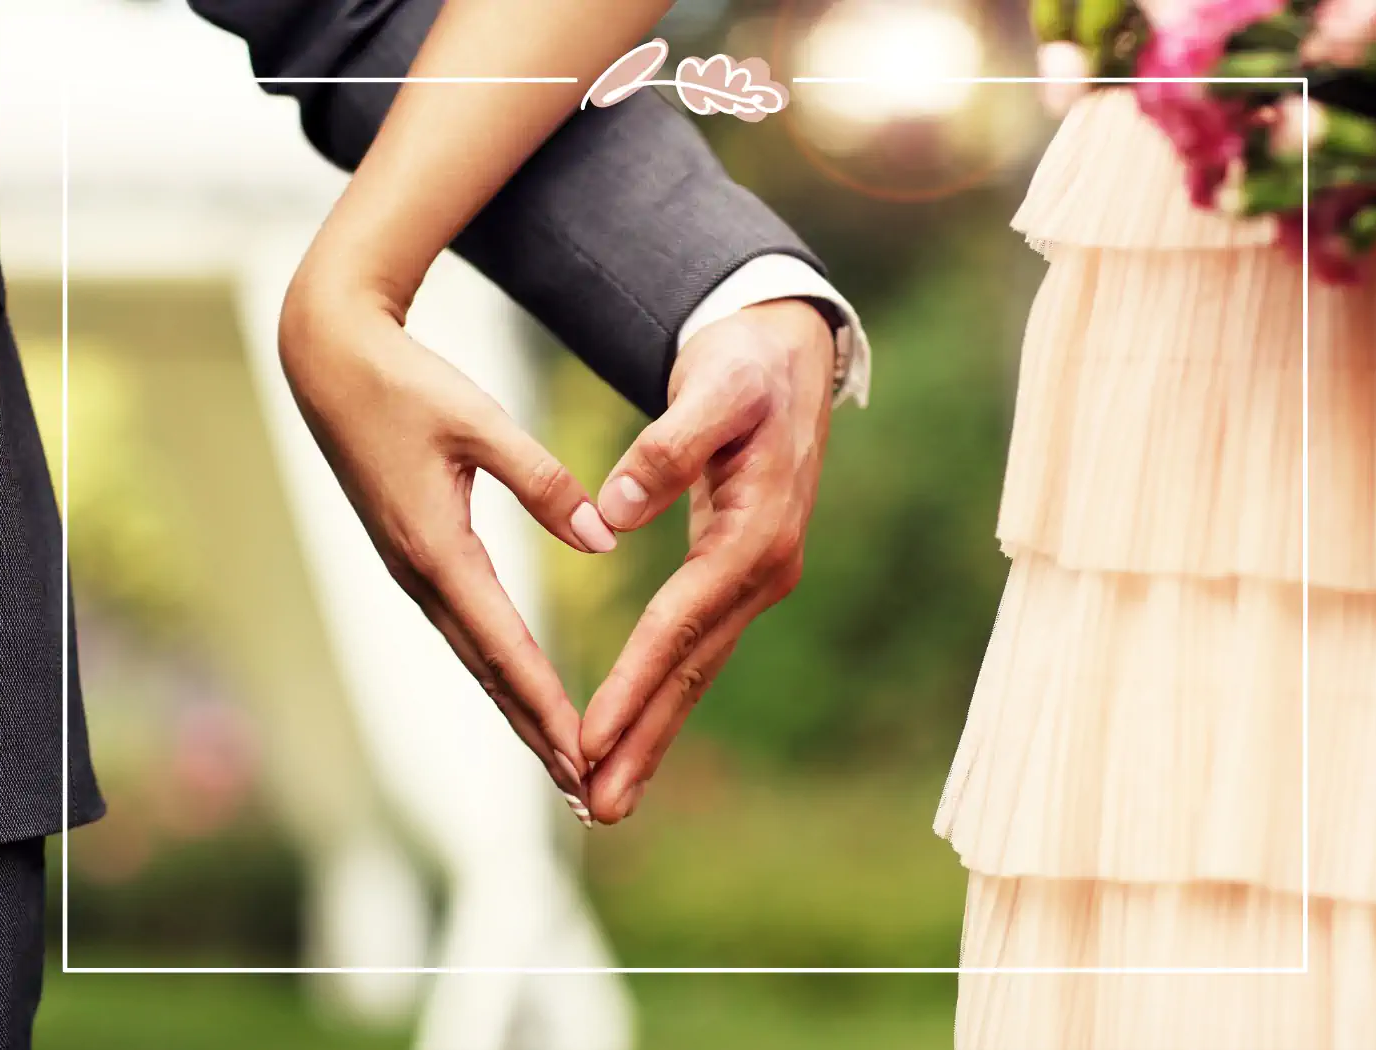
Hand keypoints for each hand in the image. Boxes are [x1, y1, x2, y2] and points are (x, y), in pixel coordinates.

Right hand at [278, 269, 615, 824]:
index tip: (583, 756)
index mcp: (436, 549)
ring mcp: (413, 571)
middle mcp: (421, 575)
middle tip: (584, 790)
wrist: (329, 361)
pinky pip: (465, 629)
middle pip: (488, 672)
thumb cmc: (405, 383)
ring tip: (563, 762)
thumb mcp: (479, 421)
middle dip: (536, 733)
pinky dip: (499, 670)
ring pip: (475, 657)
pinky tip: (522, 689)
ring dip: (518, 712)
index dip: (546, 705)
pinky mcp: (414, 557)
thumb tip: (601, 539)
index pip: (503, 646)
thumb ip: (542, 480)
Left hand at [580, 299, 834, 822]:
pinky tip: (636, 730)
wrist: (787, 356)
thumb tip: (613, 510)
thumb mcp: (714, 388)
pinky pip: (696, 647)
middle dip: (644, 740)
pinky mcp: (736, 575)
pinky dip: (663, 693)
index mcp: (756, 534)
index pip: (681, 623)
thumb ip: (668, 446)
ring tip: (609, 796)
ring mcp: (755, 578)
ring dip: (653, 734)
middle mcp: (763, 571)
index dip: (634, 683)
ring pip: (696, 669)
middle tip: (599, 806)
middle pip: (693, 669)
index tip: (589, 736)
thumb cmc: (748, 368)